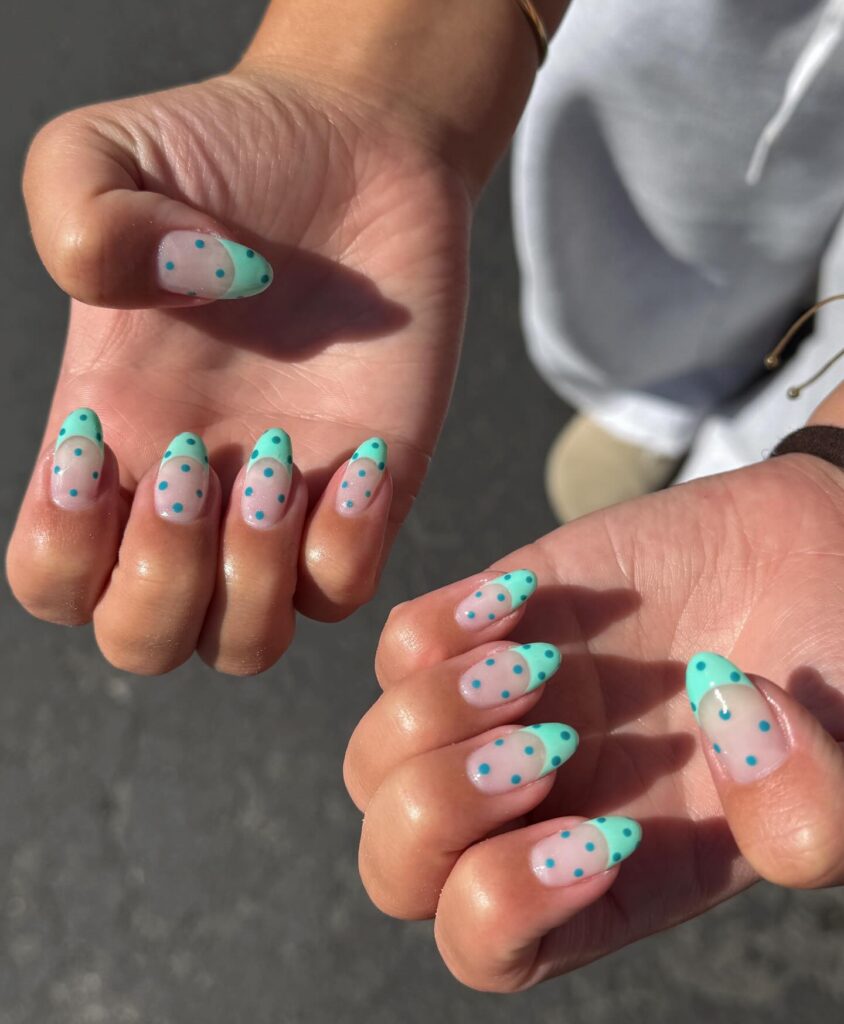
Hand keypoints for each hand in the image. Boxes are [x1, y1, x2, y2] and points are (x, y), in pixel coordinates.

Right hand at [6, 61, 469, 674]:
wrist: (357, 152)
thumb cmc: (229, 154)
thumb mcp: (106, 152)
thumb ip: (76, 225)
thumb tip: (148, 309)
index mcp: (107, 440)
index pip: (53, 579)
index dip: (62, 551)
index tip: (106, 439)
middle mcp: (189, 495)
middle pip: (142, 640)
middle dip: (162, 582)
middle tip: (200, 459)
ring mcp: (283, 508)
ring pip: (245, 644)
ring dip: (250, 577)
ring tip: (277, 455)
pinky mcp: (369, 495)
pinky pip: (343, 593)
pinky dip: (345, 546)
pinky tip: (358, 449)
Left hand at [344, 453, 843, 990]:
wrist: (816, 559)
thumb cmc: (834, 681)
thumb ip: (815, 808)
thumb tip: (728, 726)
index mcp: (610, 880)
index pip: (483, 944)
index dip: (510, 903)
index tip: (614, 828)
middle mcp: (535, 808)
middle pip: (395, 868)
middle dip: (448, 805)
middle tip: (555, 743)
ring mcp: (501, 716)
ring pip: (375, 760)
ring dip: (440, 713)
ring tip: (544, 665)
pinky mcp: (491, 627)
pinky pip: (400, 645)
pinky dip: (443, 627)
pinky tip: (525, 605)